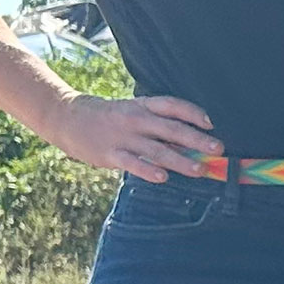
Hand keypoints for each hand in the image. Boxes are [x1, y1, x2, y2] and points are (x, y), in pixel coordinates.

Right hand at [46, 92, 217, 181]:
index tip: (210, 123)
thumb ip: (159, 126)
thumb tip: (192, 143)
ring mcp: (122, 137)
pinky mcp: (110, 153)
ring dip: (180, 160)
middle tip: (217, 149)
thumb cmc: (111, 118)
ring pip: (156, 150)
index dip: (192, 112)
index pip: (171, 105)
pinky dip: (147, 170)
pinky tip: (163, 178)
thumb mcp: (133, 112)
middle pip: (170, 129)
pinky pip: (132, 163)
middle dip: (196, 139)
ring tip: (199, 169)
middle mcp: (135, 120)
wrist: (66, 117)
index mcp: (142, 106)